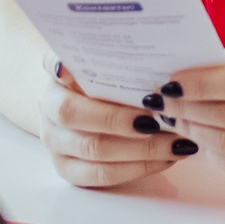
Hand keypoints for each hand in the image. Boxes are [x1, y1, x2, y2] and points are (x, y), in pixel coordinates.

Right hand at [33, 57, 197, 189]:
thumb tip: (144, 48)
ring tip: (175, 143)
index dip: (65, 68)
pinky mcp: (68, 168)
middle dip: (117, 119)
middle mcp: (48, 107)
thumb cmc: (110, 80)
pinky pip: (101, 175)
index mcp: (56, 73)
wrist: (86, 106)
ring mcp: (55, 141)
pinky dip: (137, 168)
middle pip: (73, 114)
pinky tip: (166, 159)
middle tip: (156, 120)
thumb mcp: (111, 62)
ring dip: (139, 149)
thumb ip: (115, 55)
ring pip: (93, 149)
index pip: (54, 64)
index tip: (85, 73)